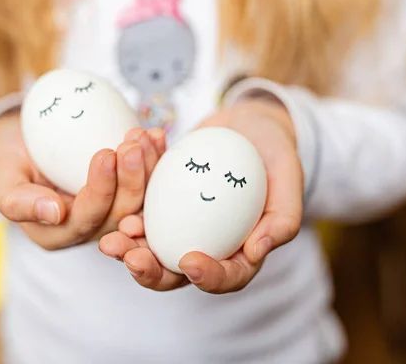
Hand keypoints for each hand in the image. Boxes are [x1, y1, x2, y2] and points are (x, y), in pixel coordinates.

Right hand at [0, 110, 165, 249]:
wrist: (22, 151)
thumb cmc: (8, 165)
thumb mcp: (3, 181)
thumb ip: (19, 202)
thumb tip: (53, 212)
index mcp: (61, 235)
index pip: (88, 217)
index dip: (101, 189)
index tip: (105, 154)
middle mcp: (92, 229)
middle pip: (122, 211)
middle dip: (132, 178)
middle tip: (133, 144)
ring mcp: (113, 211)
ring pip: (140, 197)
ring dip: (147, 166)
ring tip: (144, 135)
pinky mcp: (126, 193)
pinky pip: (146, 180)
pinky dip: (154, 157)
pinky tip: (157, 134)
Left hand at [99, 98, 302, 292]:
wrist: (249, 127)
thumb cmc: (275, 156)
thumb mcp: (289, 180)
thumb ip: (282, 219)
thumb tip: (257, 251)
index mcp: (240, 253)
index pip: (225, 276)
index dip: (207, 277)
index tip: (191, 260)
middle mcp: (206, 244)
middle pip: (175, 270)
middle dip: (149, 269)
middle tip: (130, 255)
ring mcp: (179, 224)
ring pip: (149, 242)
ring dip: (127, 241)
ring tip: (115, 231)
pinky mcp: (161, 200)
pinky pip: (141, 202)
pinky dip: (129, 193)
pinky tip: (119, 182)